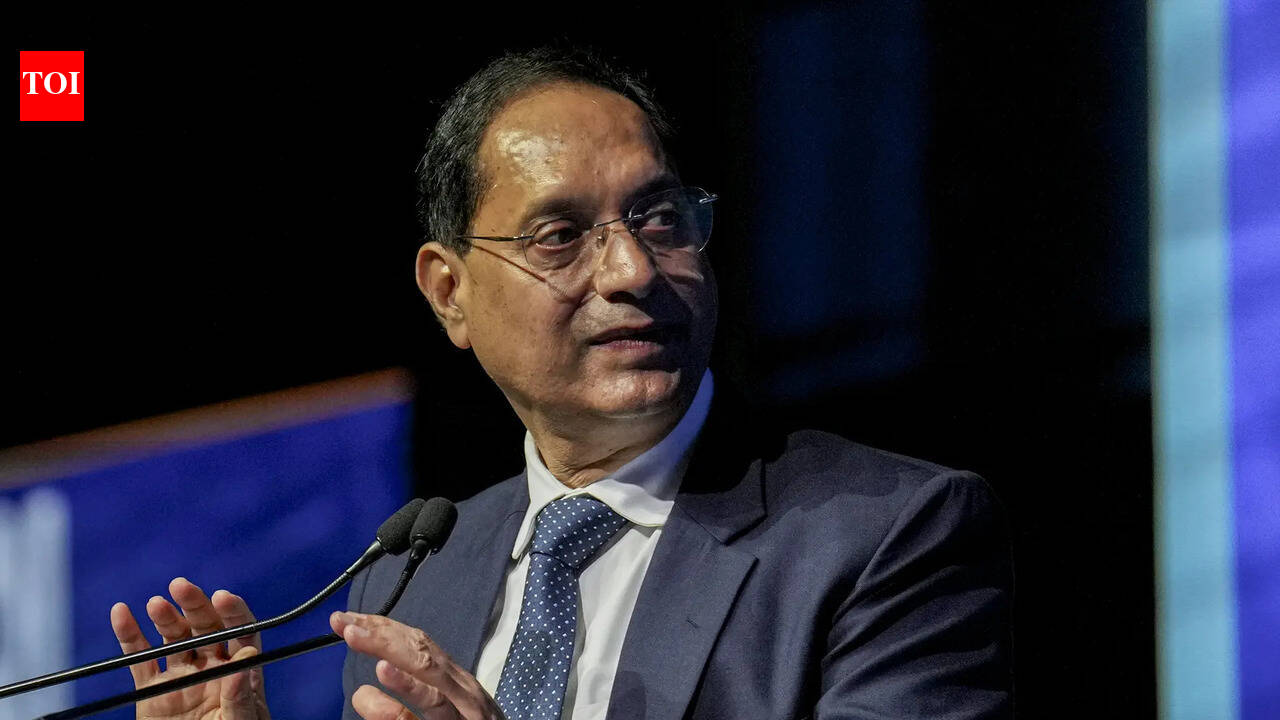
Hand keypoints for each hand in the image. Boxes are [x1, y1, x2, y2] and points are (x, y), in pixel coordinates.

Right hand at [109, 577, 270, 719]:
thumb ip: (242, 694)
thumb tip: (248, 654)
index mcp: (239, 670)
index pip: (241, 631)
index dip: (233, 611)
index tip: (222, 597)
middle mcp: (211, 667)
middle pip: (205, 627)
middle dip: (195, 605)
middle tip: (182, 586)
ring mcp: (180, 676)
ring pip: (172, 638)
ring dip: (165, 617)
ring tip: (157, 603)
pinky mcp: (151, 691)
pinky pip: (139, 659)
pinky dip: (129, 635)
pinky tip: (121, 612)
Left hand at [331, 611, 503, 719]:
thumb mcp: (443, 713)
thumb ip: (408, 703)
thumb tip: (366, 691)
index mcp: (455, 683)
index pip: (419, 646)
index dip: (384, 629)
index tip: (350, 619)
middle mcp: (461, 691)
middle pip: (421, 653)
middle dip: (381, 633)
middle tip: (343, 621)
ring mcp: (460, 712)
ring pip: (428, 677)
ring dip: (389, 652)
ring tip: (357, 637)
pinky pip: (427, 713)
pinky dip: (406, 691)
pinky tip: (383, 676)